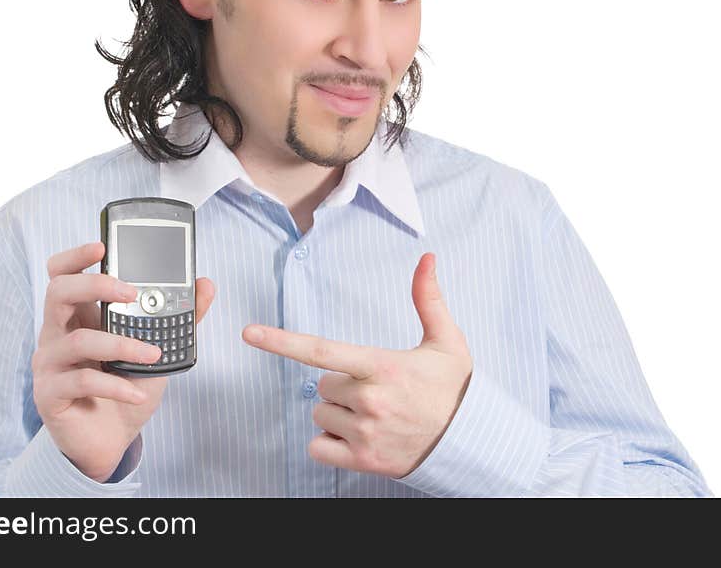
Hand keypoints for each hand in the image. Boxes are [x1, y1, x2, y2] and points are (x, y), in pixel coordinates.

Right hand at [31, 241, 215, 482]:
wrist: (111, 440)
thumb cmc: (126, 386)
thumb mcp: (157, 347)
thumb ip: (179, 316)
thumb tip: (205, 284)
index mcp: (79, 314)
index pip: (63, 273)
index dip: (76, 256)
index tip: (102, 245)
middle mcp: (57, 333)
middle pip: (58, 292)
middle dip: (95, 286)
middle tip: (131, 293)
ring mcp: (49, 364)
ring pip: (76, 340)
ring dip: (121, 345)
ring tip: (152, 355)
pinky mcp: (50, 394)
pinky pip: (82, 382)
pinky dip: (117, 387)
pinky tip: (139, 393)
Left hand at [241, 252, 471, 478]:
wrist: (471, 443)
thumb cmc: (453, 389)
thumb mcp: (447, 341)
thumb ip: (428, 299)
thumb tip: (427, 258)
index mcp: (382, 365)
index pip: (322, 350)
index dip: (282, 341)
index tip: (249, 333)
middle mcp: (370, 400)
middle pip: (322, 385)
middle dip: (340, 384)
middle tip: (375, 389)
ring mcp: (365, 433)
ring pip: (320, 415)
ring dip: (337, 414)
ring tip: (373, 414)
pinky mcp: (363, 461)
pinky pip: (318, 447)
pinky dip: (331, 443)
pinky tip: (360, 437)